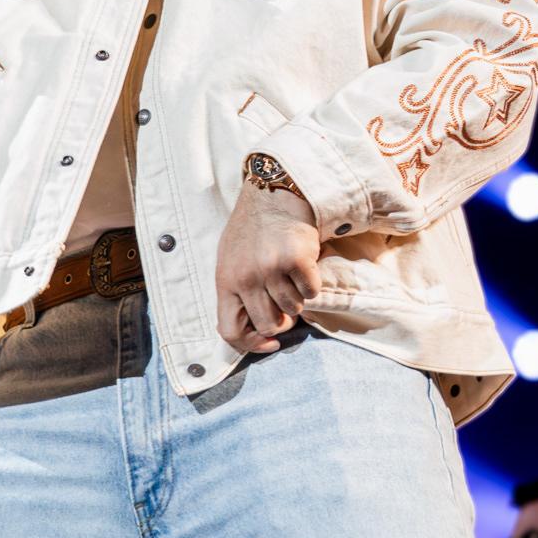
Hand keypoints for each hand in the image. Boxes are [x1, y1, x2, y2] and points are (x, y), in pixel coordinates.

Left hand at [216, 185, 321, 353]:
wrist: (275, 192)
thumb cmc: (253, 228)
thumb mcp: (231, 259)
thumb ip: (237, 292)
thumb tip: (255, 329)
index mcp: (225, 280)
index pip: (230, 330)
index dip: (252, 345)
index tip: (269, 343)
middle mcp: (246, 277)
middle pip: (267, 325)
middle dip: (281, 320)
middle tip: (286, 303)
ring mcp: (271, 269)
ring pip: (293, 309)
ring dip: (297, 298)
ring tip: (293, 276)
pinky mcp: (296, 260)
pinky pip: (311, 292)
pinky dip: (312, 284)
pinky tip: (305, 266)